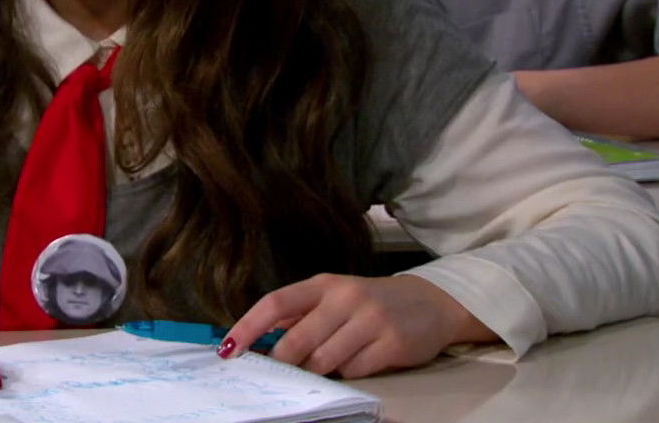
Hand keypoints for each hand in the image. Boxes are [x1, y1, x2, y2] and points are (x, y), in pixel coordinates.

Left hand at [222, 274, 493, 377]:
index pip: (276, 303)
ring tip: (331, 362)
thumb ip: (299, 315)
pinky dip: (349, 374)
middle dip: (283, 363)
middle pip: (296, 341)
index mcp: (323, 284)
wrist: (430, 303)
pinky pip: (354, 371)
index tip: (228, 349)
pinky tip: (359, 362)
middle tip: (281, 373)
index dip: (247, 327)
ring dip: (319, 371)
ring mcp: (370, 320)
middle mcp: (345, 298)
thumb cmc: (370, 303)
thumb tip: (255, 338)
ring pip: (323, 362)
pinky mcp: (391, 343)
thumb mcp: (334, 298)